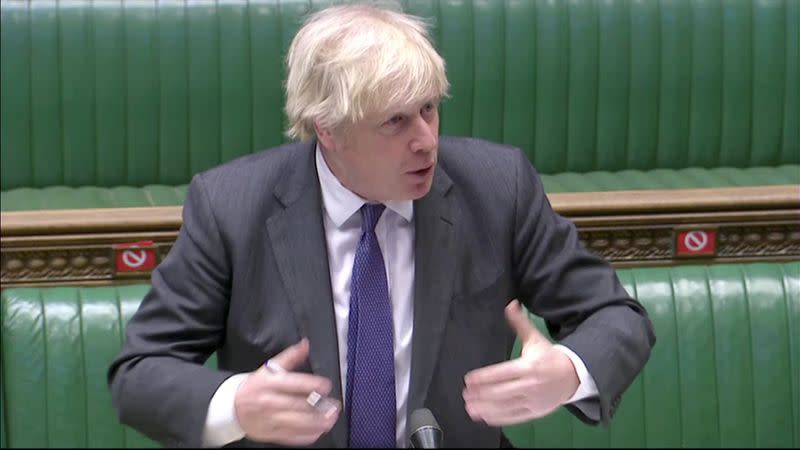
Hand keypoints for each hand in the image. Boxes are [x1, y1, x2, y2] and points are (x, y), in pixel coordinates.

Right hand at [234, 338, 340, 444]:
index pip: (294, 384)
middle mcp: (270, 402)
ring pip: (297, 423)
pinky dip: (307, 436)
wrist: (231, 408)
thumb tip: (305, 345)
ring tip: (331, 419)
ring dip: (317, 423)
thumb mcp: (268, 368)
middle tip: (334, 405)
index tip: (326, 385)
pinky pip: (292, 437)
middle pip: (298, 405)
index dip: (313, 385)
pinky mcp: (271, 434)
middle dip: (319, 406)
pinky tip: (318, 431)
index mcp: (270, 384)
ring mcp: (271, 420)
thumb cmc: (253, 387)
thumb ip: (290, 357)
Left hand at [462, 299, 579, 425]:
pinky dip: (499, 418)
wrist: (574, 376)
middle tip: (465, 394)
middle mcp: (530, 385)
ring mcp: (532, 401)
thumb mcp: (535, 339)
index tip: (469, 379)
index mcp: (529, 367)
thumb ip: (520, 324)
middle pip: (501, 392)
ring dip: (486, 408)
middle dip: (481, 395)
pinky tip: (485, 417)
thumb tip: (511, 305)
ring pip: (506, 406)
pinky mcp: (534, 413)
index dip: (484, 377)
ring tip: (470, 407)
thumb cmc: (550, 357)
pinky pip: (514, 417)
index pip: (502, 373)